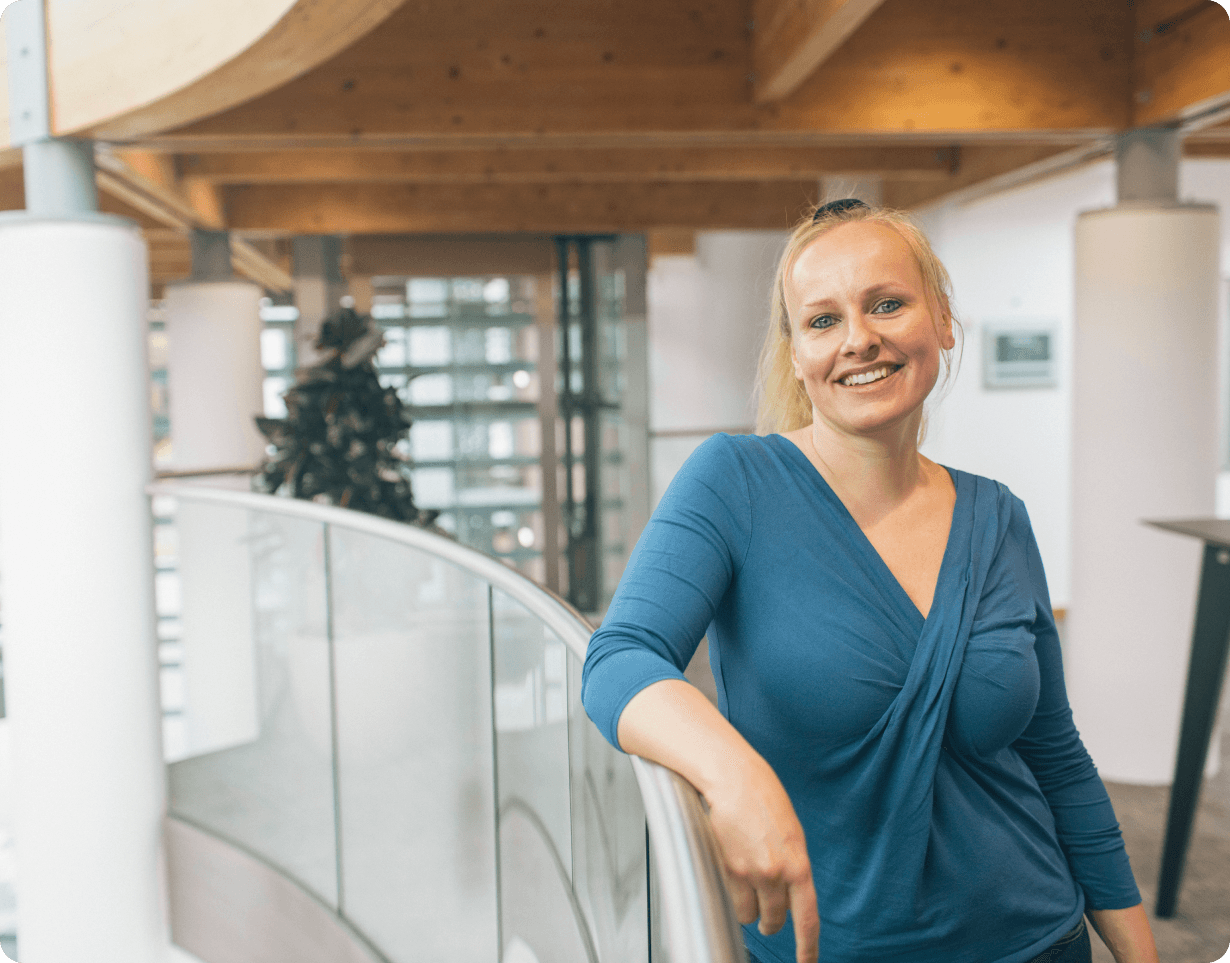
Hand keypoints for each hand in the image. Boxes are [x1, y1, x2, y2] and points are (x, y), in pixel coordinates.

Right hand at [703, 756, 819, 962]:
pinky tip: (733, 873)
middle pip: (776, 921)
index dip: (807, 948)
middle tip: (768, 918)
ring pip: (750, 915)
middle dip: (771, 923)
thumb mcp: (791, 833)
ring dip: (750, 909)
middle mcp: (777, 873)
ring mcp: (751, 873)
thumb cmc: (762, 798)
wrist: (733, 779)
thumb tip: (790, 891)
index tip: (807, 962)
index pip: (808, 918)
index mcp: (800, 864)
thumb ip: (793, 864)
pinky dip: (733, 895)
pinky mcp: (727, 869)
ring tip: (747, 887)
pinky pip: (732, 901)